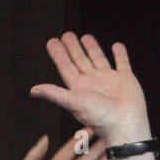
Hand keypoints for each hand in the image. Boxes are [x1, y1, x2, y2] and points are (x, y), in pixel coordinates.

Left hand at [31, 33, 149, 147]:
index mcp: (80, 88)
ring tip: (85, 37)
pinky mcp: (126, 79)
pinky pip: (122, 63)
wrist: (125, 125)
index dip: (58, 54)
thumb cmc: (100, 118)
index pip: (66, 67)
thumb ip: (55, 94)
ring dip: (92, 48)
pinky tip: (117, 46)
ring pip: (98, 59)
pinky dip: (120, 54)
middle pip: (80, 60)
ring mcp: (109, 80)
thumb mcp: (74, 103)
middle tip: (66, 34)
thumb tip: (33, 90)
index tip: (52, 41)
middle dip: (73, 48)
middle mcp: (93, 83)